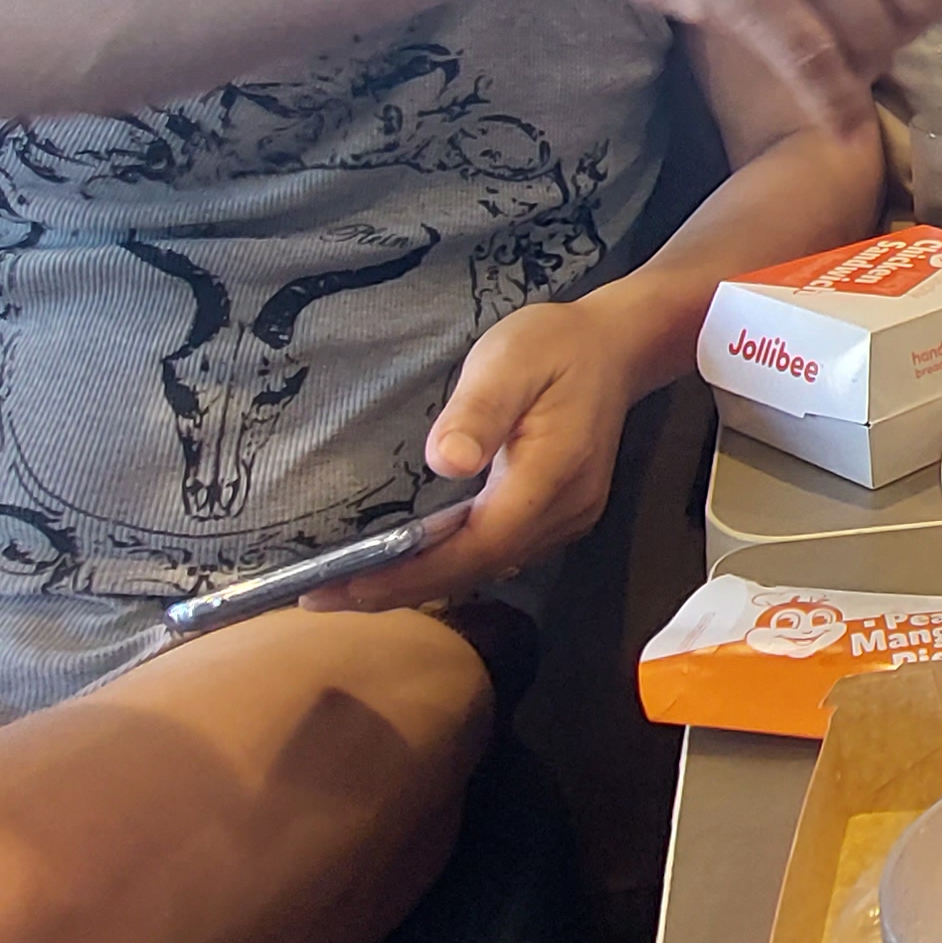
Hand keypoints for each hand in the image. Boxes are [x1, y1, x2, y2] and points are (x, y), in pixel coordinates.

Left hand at [310, 299, 627, 610]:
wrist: (618, 346)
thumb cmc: (555, 346)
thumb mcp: (509, 361)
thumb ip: (478, 412)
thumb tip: (444, 462)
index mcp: (549, 478)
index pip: (472, 548)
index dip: (407, 575)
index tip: (341, 588)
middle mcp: (563, 513)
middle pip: (475, 570)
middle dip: (399, 589)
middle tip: (323, 596)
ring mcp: (566, 519)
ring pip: (487, 568)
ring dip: (422, 582)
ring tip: (354, 583)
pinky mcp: (561, 516)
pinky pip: (499, 553)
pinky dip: (450, 564)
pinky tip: (412, 557)